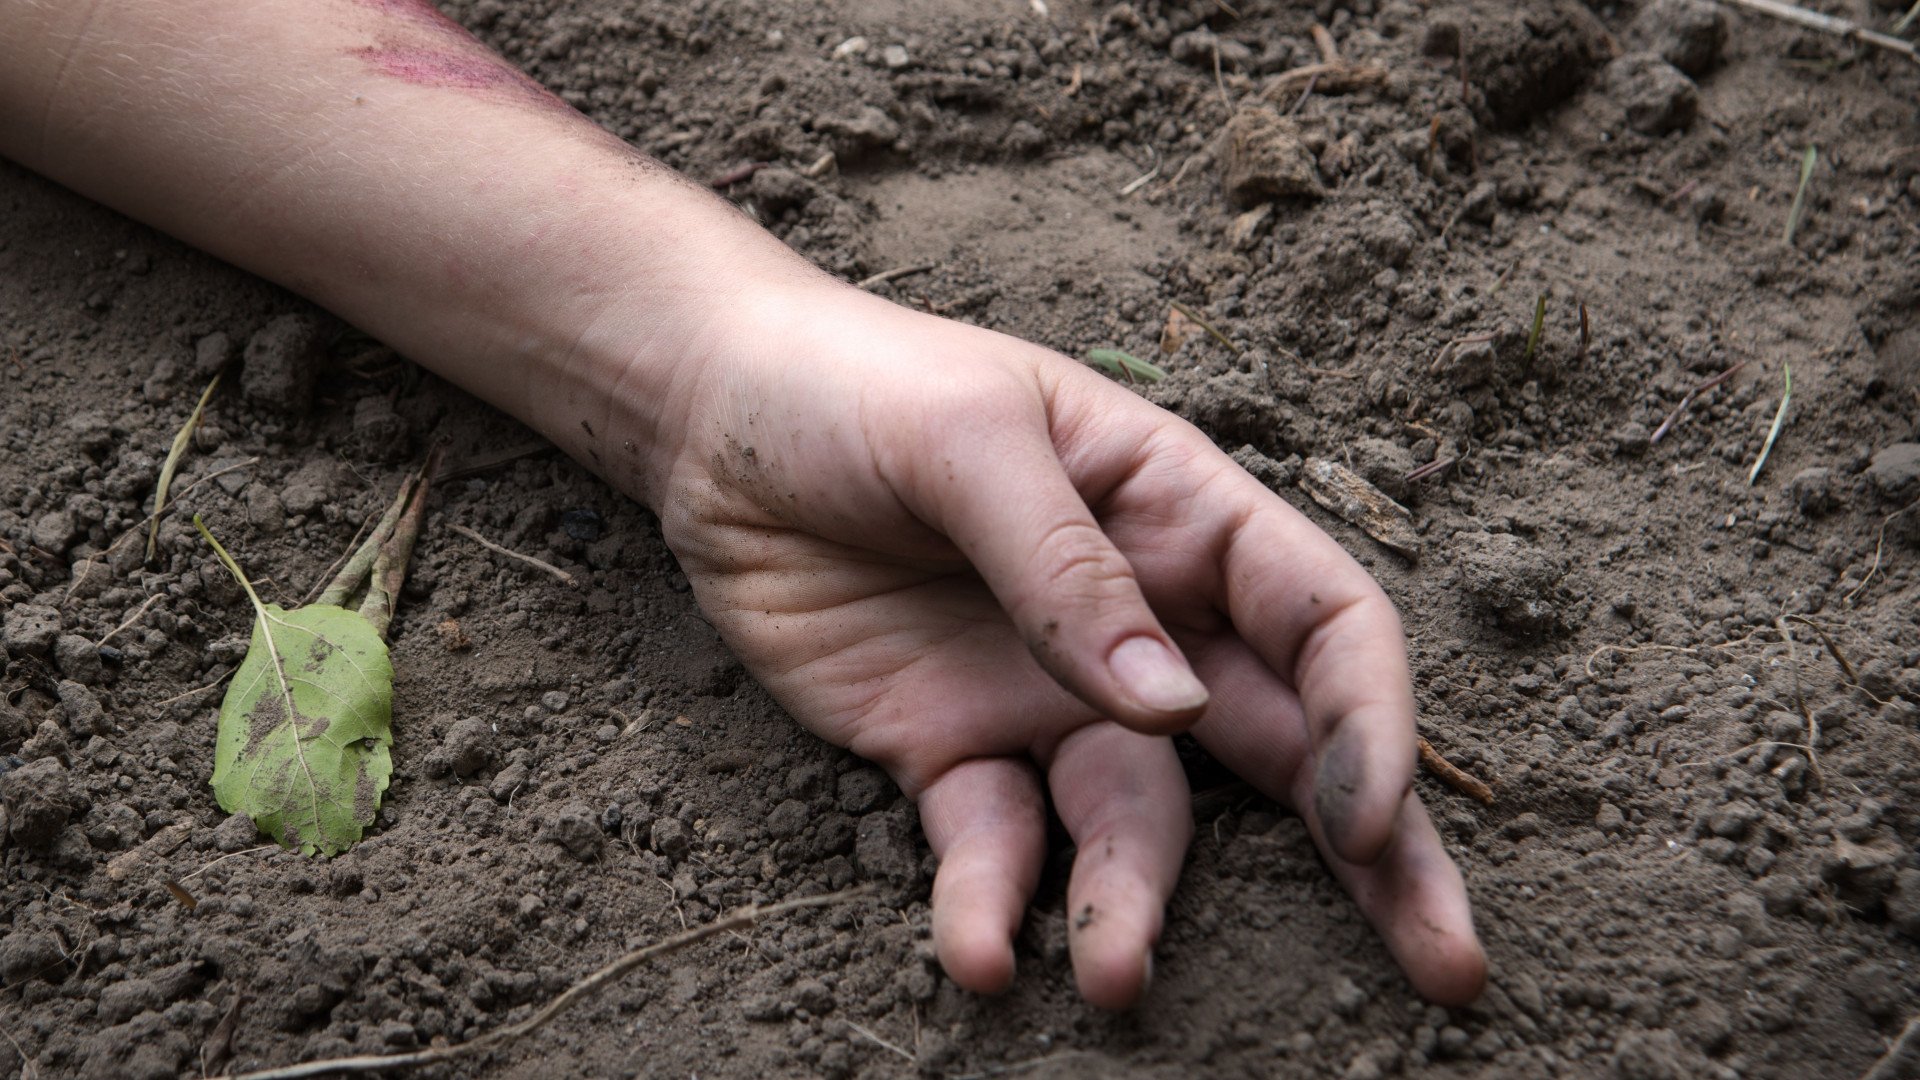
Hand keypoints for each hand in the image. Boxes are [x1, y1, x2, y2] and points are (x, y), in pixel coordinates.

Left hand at [637, 281, 1486, 1007]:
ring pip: (1137, 823)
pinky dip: (993, 905)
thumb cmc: (855, 387)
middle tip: (1447, 966)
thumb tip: (1169, 707)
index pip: (1323, 624)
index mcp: (1178, 515)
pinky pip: (995, 845)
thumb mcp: (966, 441)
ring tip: (1111, 980)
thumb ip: (1066, 568)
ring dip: (1135, 905)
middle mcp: (1139, 621)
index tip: (1366, 817)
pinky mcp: (949, 751)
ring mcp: (1048, 695)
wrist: (711, 417)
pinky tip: (979, 954)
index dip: (1369, 720)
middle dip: (1372, 858)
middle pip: (1284, 750)